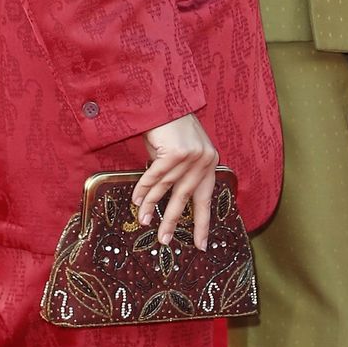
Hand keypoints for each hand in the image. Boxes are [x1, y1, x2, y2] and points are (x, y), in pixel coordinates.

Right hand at [133, 114, 219, 248]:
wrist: (163, 101)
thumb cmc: (169, 127)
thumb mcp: (180, 152)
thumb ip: (178, 174)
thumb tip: (164, 199)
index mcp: (209, 163)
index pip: (206, 199)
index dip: (203, 223)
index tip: (202, 245)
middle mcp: (204, 161)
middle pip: (186, 199)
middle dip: (173, 221)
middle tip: (165, 241)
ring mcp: (191, 157)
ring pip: (168, 188)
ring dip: (153, 206)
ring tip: (144, 221)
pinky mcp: (177, 152)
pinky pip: (157, 176)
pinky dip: (145, 188)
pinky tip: (137, 200)